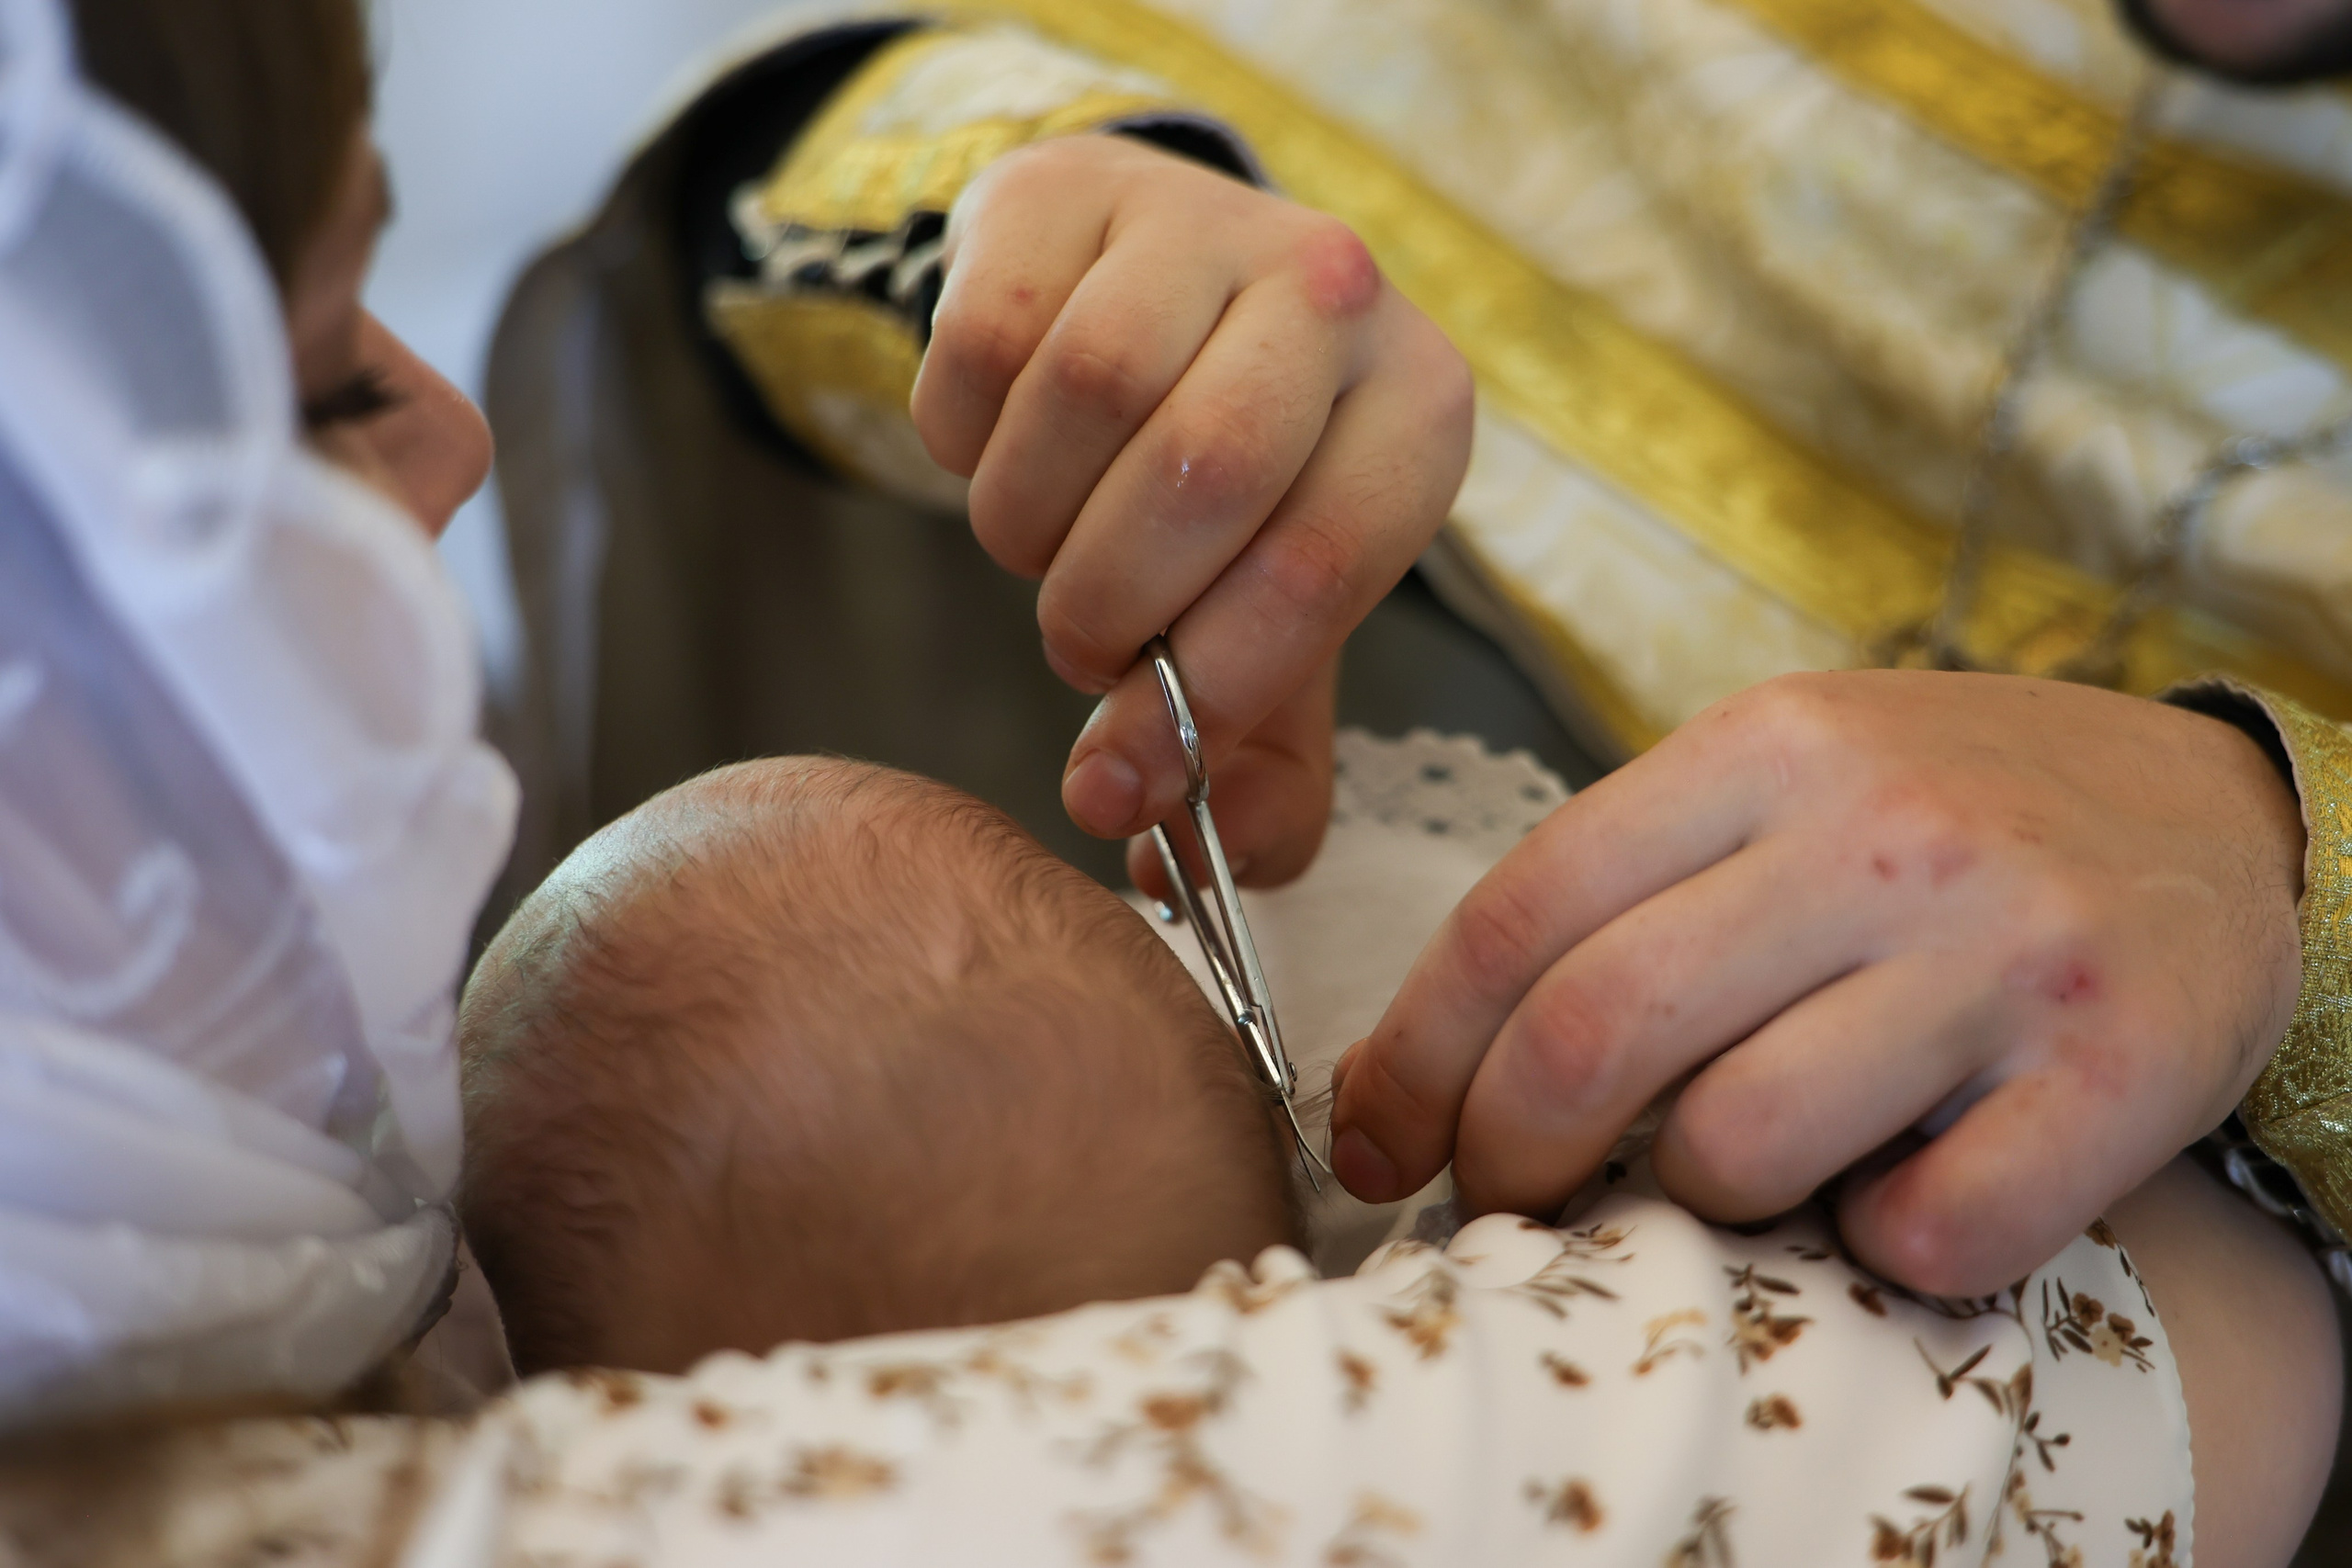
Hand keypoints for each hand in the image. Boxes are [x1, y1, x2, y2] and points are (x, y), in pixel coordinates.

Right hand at [911, 135, 1471, 888]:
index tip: (1127, 767)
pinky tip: (1003, 448)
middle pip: (1198, 476)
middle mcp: (1337, 291)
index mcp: (1419, 412)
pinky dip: (961, 441)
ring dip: (1026, 530)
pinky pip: (979, 345)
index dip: (1208, 692)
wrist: (1151, 294)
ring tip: (1045, 550)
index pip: (1318, 570)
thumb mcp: (1270, 626)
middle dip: (1107, 609)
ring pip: (1078, 402)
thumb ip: (1251, 761)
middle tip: (1084, 643)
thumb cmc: (1232, 494)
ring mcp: (1202, 219)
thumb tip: (1165, 861)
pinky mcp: (1067, 190)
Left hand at [1329, 671, 2306, 1294]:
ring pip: (1743, 1142)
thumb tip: (1428, 1061)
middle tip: (1503, 1198)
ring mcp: (2003, 949)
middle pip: (1598, 1032)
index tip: (1379, 1141)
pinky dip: (1882, 1249)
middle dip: (1507, 1152)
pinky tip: (1893, 1203)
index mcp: (1762, 750)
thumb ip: (1625, 884)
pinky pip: (1935, 1228)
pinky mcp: (2125, 1066)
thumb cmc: (1946, 816)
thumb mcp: (1780, 780)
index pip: (1520, 912)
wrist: (2216, 811)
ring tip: (1734, 1173)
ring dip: (1699, 1200)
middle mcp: (1878, 833)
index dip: (1415, 1052)